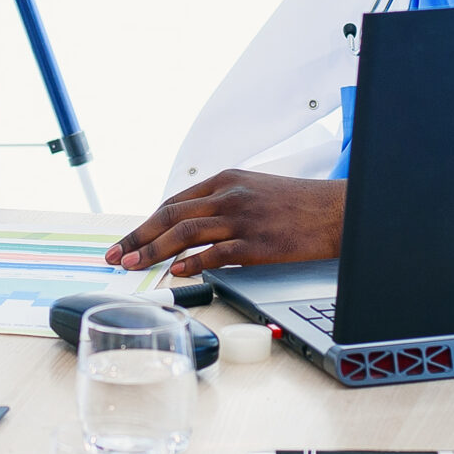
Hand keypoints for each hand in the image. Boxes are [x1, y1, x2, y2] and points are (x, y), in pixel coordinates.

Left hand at [105, 171, 346, 273]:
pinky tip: (177, 273)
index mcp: (226, 180)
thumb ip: (221, 204)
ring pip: (186, 232)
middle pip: (171, 216)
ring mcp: (243, 218)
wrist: (336, 212)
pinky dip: (192, 263)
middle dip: (138, 237)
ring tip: (135, 266)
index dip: (145, 224)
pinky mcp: (258, 242)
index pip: (174, 203)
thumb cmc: (297, 205)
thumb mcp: (253, 190)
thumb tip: (187, 230)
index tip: (126, 242)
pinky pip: (216, 253)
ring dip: (154, 251)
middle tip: (117, 256)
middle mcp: (229, 195)